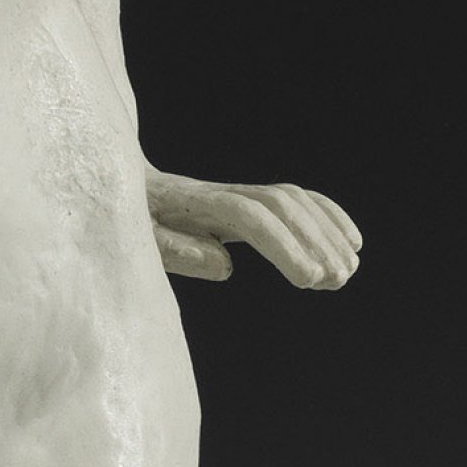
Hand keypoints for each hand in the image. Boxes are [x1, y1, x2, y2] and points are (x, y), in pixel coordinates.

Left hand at [145, 171, 361, 289]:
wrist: (114, 187)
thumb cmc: (126, 225)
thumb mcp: (136, 242)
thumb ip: (176, 251)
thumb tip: (225, 266)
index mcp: (189, 205)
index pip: (248, 217)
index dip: (283, 244)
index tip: (309, 278)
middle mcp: (219, 193)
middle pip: (280, 204)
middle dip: (315, 240)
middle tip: (338, 279)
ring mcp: (235, 192)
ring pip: (294, 200)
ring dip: (327, 232)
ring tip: (348, 271)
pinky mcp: (245, 199)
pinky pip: (296, 200)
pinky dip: (328, 217)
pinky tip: (352, 243)